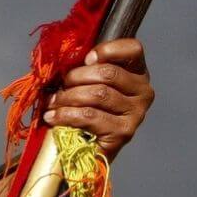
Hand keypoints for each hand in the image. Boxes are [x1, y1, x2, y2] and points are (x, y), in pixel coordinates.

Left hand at [44, 37, 152, 160]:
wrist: (86, 146)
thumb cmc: (84, 107)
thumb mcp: (86, 81)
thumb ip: (83, 66)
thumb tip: (62, 58)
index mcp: (136, 71)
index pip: (133, 49)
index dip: (107, 49)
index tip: (86, 59)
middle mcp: (143, 91)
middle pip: (108, 73)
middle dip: (76, 77)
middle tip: (60, 86)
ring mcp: (137, 113)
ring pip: (98, 94)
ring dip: (68, 97)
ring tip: (53, 103)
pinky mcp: (124, 132)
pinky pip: (91, 116)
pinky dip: (66, 115)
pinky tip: (53, 117)